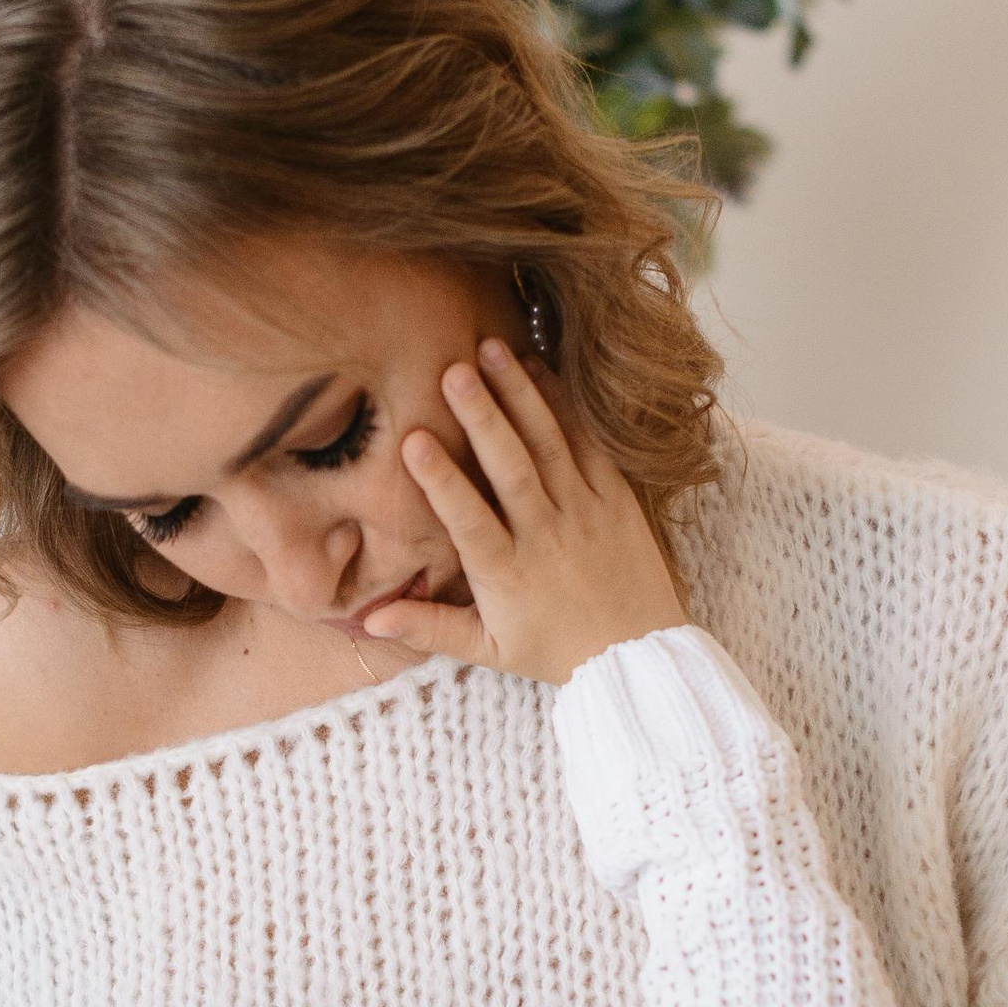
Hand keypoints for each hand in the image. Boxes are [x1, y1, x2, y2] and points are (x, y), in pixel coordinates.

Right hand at [362, 339, 682, 685]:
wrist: (640, 656)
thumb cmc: (557, 651)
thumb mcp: (490, 650)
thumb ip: (429, 627)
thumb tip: (367, 620)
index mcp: (508, 572)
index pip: (469, 519)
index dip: (442, 480)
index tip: (414, 440)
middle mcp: (547, 535)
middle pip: (513, 468)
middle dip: (483, 417)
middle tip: (454, 370)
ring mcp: (586, 511)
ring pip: (550, 444)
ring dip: (520, 394)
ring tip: (491, 350)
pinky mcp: (617, 497)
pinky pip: (590, 442)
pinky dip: (565, 404)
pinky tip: (540, 368)